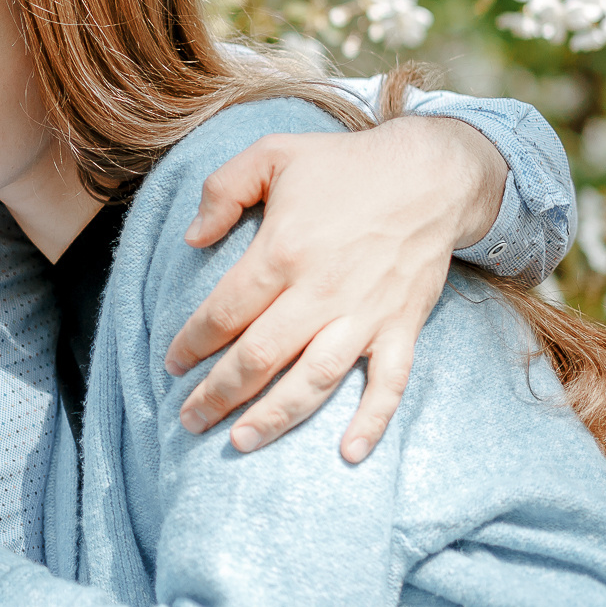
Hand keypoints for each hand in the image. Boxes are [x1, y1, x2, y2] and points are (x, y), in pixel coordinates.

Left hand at [163, 116, 505, 462]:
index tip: (173, 364)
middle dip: (217, 394)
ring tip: (240, 441)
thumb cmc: (346, 165)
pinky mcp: (402, 327)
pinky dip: (371, 421)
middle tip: (190, 419)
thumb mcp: (272, 153)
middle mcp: (321, 292)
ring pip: (313, 380)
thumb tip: (192, 239)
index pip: (224, 313)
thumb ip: (221, 190)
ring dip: (274, 417)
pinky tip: (347, 453)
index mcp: (282, 252)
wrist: (432, 172)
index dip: (192, 342)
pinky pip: (389, 384)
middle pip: (258, 357)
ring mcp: (365, 315)